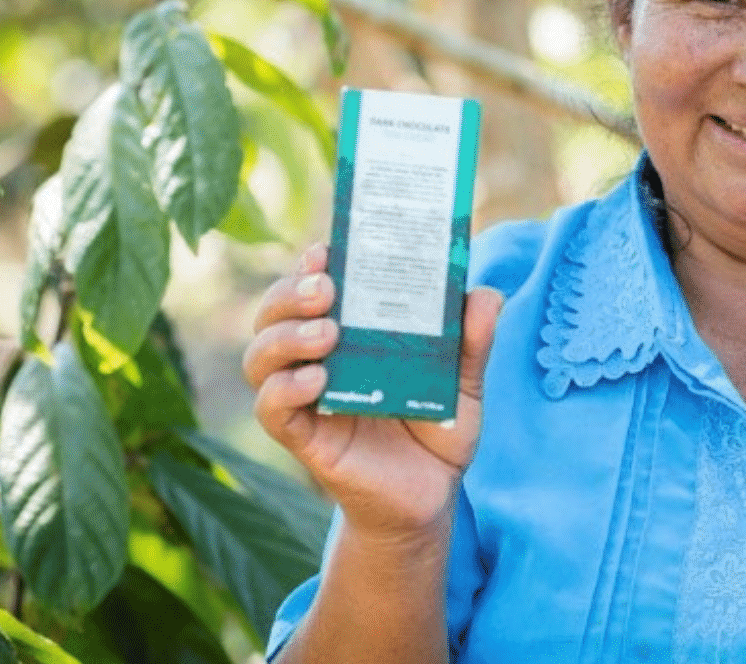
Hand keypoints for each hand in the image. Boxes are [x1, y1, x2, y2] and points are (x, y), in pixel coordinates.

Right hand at [242, 243, 503, 540]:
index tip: (328, 248)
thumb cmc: (440, 430)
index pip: (313, 286)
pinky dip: (285, 389)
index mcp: (350, 333)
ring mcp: (304, 398)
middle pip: (273, 312)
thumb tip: (485, 294)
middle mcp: (317, 358)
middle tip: (327, 289)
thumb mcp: (465, 383)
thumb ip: (473, 341)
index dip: (310, 263)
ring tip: (327, 333)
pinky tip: (317, 382)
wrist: (431, 497)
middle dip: (290, 291)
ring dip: (285, 336)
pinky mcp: (303, 438)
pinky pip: (271, 408)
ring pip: (259, 355)